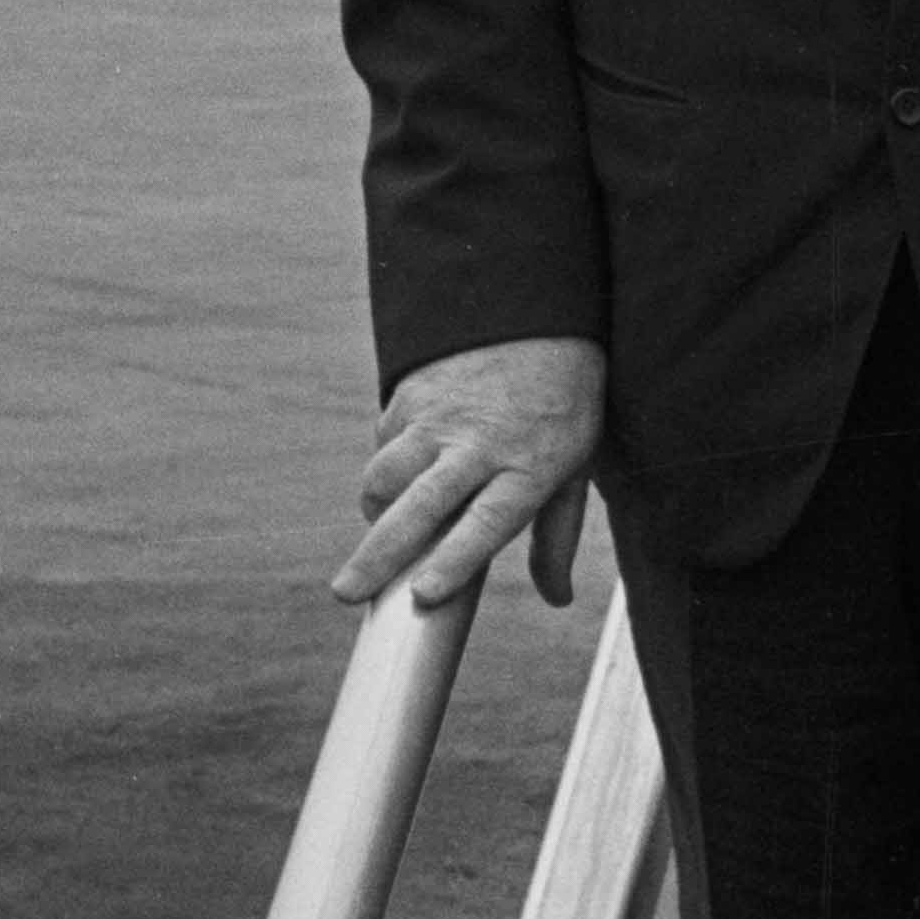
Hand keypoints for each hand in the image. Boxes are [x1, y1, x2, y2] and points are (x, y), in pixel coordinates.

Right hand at [337, 335, 605, 609]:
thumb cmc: (561, 408)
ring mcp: (440, 417)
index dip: (454, 560)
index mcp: (529, 467)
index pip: (488, 522)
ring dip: (374, 512)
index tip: (423, 594)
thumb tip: (557, 599)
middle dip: (379, 555)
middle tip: (345, 593)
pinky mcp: (412, 395)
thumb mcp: (574, 470)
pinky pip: (383, 444)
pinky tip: (399, 479)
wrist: (539, 320)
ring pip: (386, 474)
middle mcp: (480, 443)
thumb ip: (558, 537)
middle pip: (421, 507)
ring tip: (376, 535)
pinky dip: (384, 470)